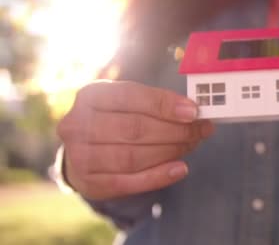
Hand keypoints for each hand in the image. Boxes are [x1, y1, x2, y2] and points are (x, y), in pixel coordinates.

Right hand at [57, 81, 213, 199]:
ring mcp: (80, 156)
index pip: (131, 97)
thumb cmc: (115, 118)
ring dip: (170, 151)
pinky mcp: (89, 183)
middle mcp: (77, 124)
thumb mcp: (128, 101)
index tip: (193, 111)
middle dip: (175, 130)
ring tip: (192, 145)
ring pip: (133, 156)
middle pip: (134, 129)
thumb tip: (193, 112)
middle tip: (200, 130)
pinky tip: (180, 169)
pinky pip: (129, 182)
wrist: (85, 150)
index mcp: (90, 95)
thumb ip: (157, 103)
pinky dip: (159, 176)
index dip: (165, 105)